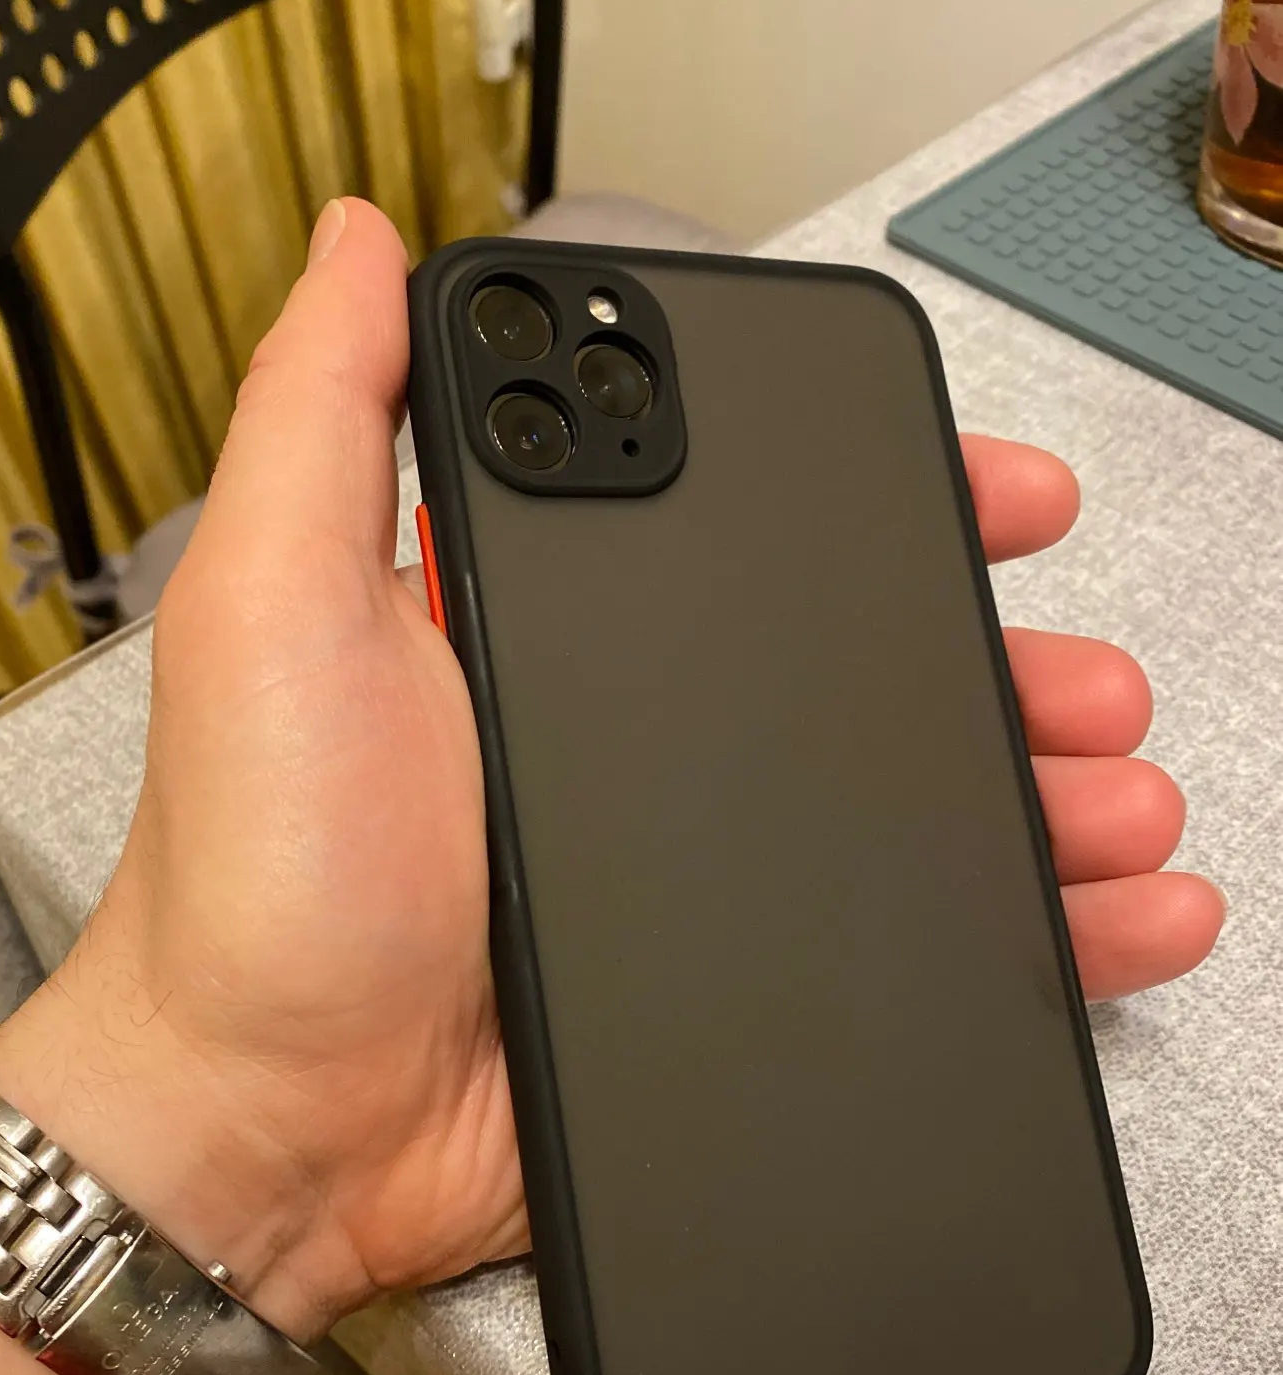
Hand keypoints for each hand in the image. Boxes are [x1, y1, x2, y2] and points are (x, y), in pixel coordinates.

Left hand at [0, 199, 1224, 1343]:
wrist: (272, 1135)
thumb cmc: (255, 878)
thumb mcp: (270, 608)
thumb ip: (323, 417)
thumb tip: (362, 240)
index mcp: (536, 629)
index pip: (736, 529)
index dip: (869, 499)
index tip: (979, 488)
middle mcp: (617, 741)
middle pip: (847, 673)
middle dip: (990, 662)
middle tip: (1082, 675)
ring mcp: (673, 874)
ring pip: (897, 811)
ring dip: (1028, 793)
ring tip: (1118, 801)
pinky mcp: (708, 991)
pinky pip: (888, 953)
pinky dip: (1011, 941)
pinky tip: (1103, 925)